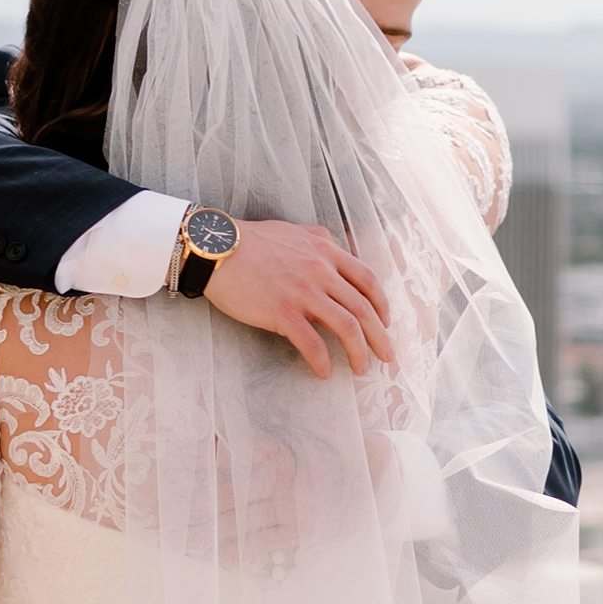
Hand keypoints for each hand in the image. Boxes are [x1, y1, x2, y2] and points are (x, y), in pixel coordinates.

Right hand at [207, 220, 392, 376]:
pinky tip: (324, 372)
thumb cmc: (250, 240)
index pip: (367, 279)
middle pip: (363, 308)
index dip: (382, 304)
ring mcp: (303, 292)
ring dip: (358, 352)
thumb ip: (318, 239)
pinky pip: (311, 342)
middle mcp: (321, 271)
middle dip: (380, 336)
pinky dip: (322, 360)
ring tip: (360, 369)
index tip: (385, 321)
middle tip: (386, 356)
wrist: (216, 248)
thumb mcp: (293, 231)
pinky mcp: (282, 312)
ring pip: (346, 327)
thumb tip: (334, 245)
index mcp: (326, 251)